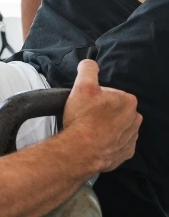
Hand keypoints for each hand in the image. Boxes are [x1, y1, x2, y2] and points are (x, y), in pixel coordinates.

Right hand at [62, 59, 141, 174]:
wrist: (81, 150)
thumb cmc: (83, 118)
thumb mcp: (82, 85)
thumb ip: (88, 69)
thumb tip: (90, 63)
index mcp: (128, 101)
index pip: (111, 93)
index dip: (96, 97)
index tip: (87, 103)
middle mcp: (135, 119)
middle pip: (115, 110)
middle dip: (103, 112)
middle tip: (86, 115)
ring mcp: (131, 137)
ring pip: (117, 126)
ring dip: (105, 127)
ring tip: (89, 129)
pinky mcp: (126, 153)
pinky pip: (118, 143)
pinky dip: (108, 141)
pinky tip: (95, 140)